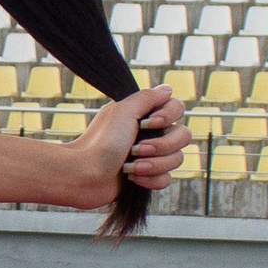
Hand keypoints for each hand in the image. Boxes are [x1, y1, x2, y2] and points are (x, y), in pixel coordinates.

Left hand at [51, 84, 189, 214]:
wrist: (85, 175)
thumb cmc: (100, 142)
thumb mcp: (123, 111)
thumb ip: (148, 97)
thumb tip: (168, 88)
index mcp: (145, 116)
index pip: (178, 108)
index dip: (168, 116)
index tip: (146, 123)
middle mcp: (151, 134)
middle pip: (183, 136)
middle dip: (161, 146)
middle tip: (135, 150)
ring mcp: (151, 156)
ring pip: (176, 160)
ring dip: (154, 165)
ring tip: (132, 168)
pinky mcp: (148, 177)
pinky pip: (167, 179)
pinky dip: (151, 179)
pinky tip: (133, 179)